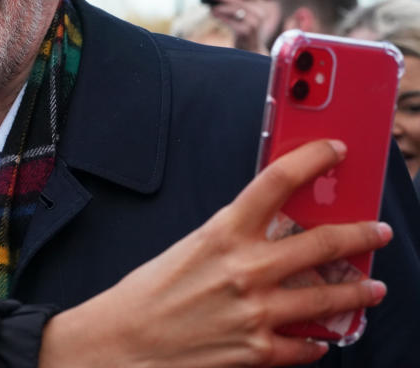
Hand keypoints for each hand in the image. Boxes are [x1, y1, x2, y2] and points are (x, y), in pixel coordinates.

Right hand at [39, 140, 391, 367]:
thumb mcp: (190, 247)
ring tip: (371, 288)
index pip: (278, 181)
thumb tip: (274, 229)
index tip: (334, 151)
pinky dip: (318, 341)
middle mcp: (246, 268)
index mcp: (223, 232)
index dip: (313, 158)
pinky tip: (321, 338)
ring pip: (330, 297)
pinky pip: (307, 346)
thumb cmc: (149, 293)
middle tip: (376, 231)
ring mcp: (257, 311)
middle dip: (361, 234)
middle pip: (324, 241)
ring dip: (359, 292)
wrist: (123, 341)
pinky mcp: (258, 350)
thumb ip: (233, 237)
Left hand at [204, 0, 274, 53]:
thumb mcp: (241, 17)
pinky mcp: (248, 31)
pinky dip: (221, 17)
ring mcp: (255, 22)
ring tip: (211, 8)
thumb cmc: (243, 32)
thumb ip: (233, 6)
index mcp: (259, 5)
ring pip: (234, 9)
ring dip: (220, 8)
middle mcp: (259, 12)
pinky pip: (231, 21)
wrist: (251, 51)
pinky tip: (213, 14)